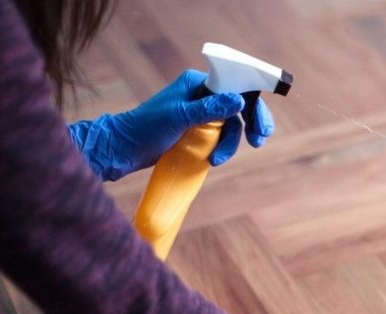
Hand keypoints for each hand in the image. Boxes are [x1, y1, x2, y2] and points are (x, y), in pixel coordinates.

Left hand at [67, 69, 274, 180]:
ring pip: (230, 126)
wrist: (124, 149)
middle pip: (238, 106)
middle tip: (259, 140)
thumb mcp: (180, 117)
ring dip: (231, 144)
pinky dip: (222, 148)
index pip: (235, 85)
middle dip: (250, 123)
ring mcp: (201, 114)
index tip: (261, 123)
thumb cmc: (146, 128)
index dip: (252, 101)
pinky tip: (215, 159)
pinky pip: (220, 137)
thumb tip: (240, 100)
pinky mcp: (198, 131)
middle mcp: (202, 95)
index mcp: (197, 83)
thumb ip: (210, 108)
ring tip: (218, 159)